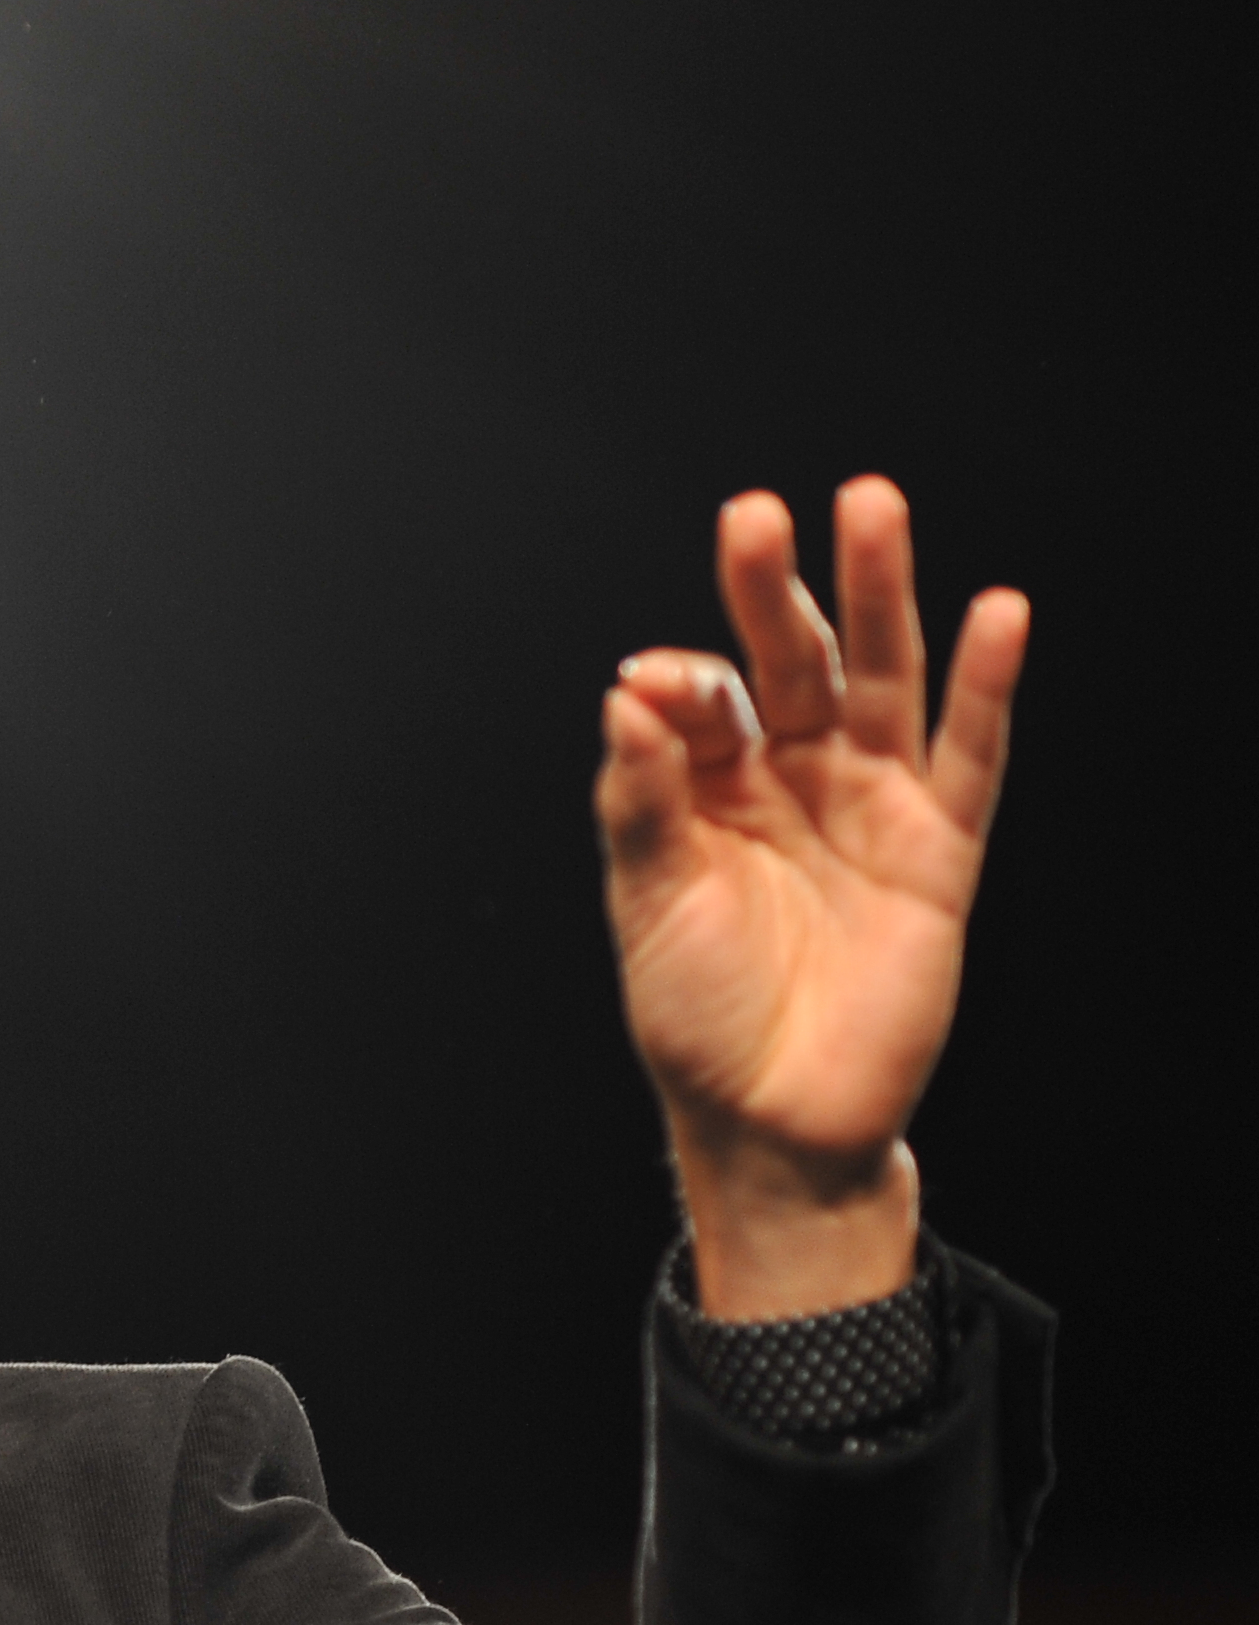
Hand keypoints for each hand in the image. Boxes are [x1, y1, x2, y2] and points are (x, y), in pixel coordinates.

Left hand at [596, 478, 1023, 1318]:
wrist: (771, 1118)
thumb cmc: (694, 1014)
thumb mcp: (651, 903)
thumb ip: (642, 801)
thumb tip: (625, 695)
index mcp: (708, 787)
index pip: (701, 701)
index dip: (682, 681)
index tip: (654, 681)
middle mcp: (792, 779)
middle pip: (792, 661)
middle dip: (778, 590)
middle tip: (760, 512)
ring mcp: (869, 806)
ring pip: (882, 681)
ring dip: (882, 596)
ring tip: (872, 506)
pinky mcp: (938, 850)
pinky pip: (970, 757)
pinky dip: (985, 687)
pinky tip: (999, 614)